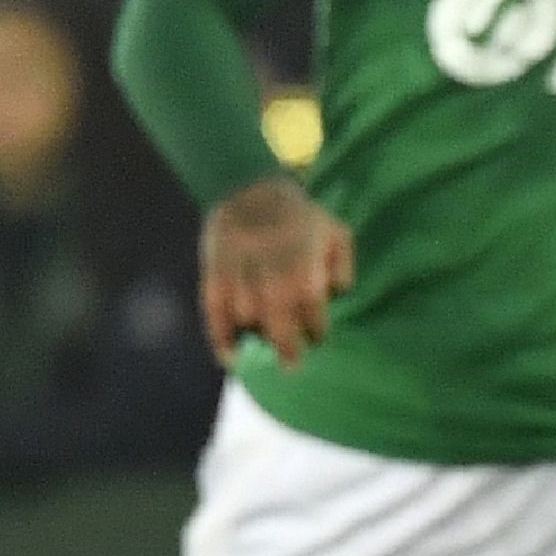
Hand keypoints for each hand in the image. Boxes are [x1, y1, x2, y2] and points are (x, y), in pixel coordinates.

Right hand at [200, 176, 353, 363]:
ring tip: (264, 353)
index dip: (316, 330)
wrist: (249, 189)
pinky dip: (219, 336)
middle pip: (278, 322)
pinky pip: (213, 310)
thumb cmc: (300, 217)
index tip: (316, 338)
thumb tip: (338, 293)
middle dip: (286, 348)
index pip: (313, 311)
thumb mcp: (336, 232)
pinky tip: (229, 358)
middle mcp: (271, 274)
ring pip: (245, 318)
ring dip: (254, 339)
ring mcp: (239, 273)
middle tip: (291, 366)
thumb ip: (342, 265)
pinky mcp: (213, 272)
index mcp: (305, 266)